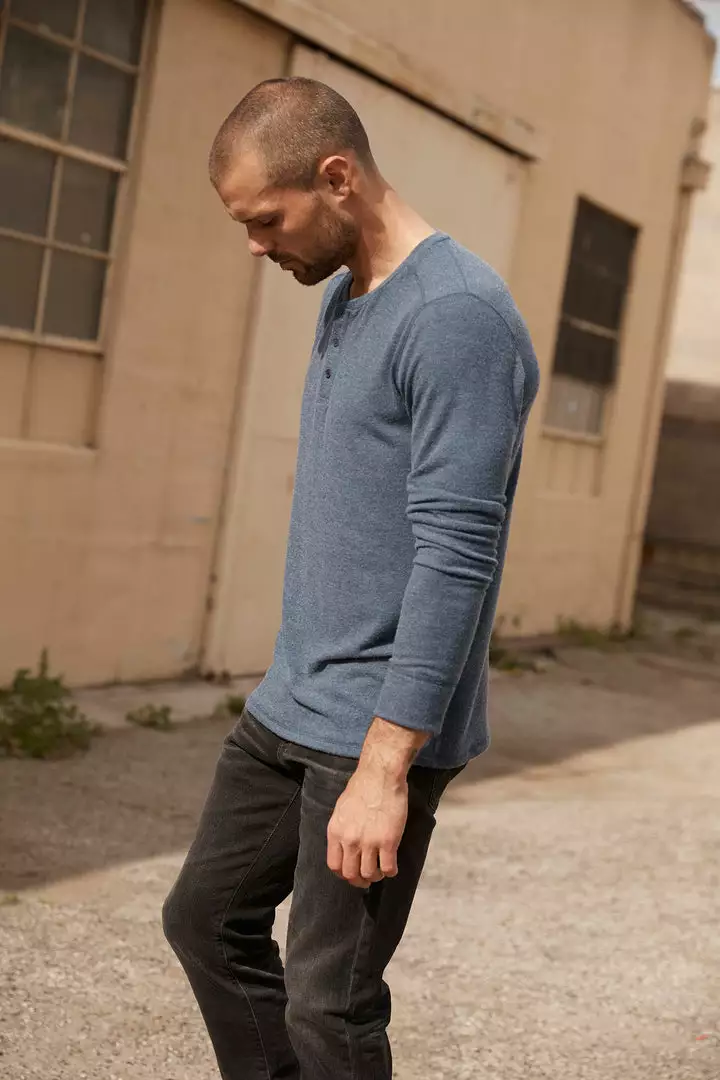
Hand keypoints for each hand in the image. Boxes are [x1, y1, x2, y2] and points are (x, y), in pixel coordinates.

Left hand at [327, 763, 408, 888]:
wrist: (380, 776)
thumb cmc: (362, 787)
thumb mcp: (342, 810)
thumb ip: (342, 830)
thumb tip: (345, 845)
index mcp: (335, 832)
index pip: (334, 866)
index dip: (344, 874)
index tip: (352, 873)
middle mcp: (349, 840)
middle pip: (351, 874)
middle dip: (359, 881)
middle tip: (368, 878)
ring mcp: (369, 842)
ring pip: (369, 874)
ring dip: (376, 876)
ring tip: (381, 870)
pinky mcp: (388, 841)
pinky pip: (388, 868)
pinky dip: (391, 871)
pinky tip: (392, 867)